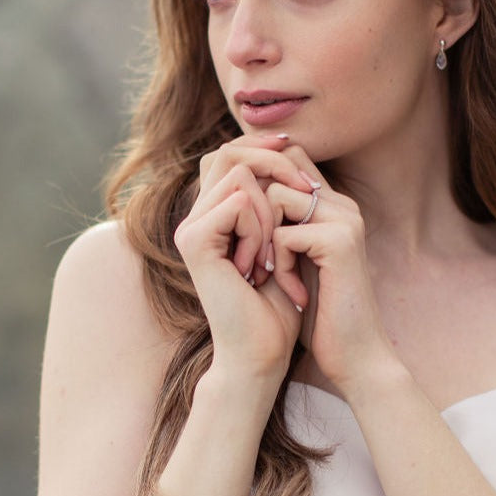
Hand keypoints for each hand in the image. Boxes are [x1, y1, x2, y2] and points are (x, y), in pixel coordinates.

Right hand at [173, 134, 318, 382]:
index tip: (302, 172)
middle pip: (229, 150)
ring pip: (238, 173)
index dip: (267, 150)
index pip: (232, 153)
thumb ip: (275, 195)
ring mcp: (189, 228)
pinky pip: (239, 202)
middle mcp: (194, 217)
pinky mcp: (194, 242)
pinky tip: (259, 267)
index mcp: (212, 215)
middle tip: (305, 193)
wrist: (262, 353)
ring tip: (273, 255)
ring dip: (270, 207)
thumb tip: (285, 142)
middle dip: (274, 163)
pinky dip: (261, 229)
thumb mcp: (283, 238)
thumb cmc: (278, 305)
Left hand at [265, 146, 396, 394]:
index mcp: (333, 206)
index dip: (255, 186)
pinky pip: (283, 233)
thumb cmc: (321, 315)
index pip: (286, 159)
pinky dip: (278, 264)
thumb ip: (279, 226)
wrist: (355, 357)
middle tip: (253, 256)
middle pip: (277, 169)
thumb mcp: (293, 262)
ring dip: (263, 238)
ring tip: (273, 274)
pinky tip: (293, 291)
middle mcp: (342, 204)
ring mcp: (345, 219)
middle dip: (253, 208)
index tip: (246, 233)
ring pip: (274, 197)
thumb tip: (236, 197)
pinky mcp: (340, 242)